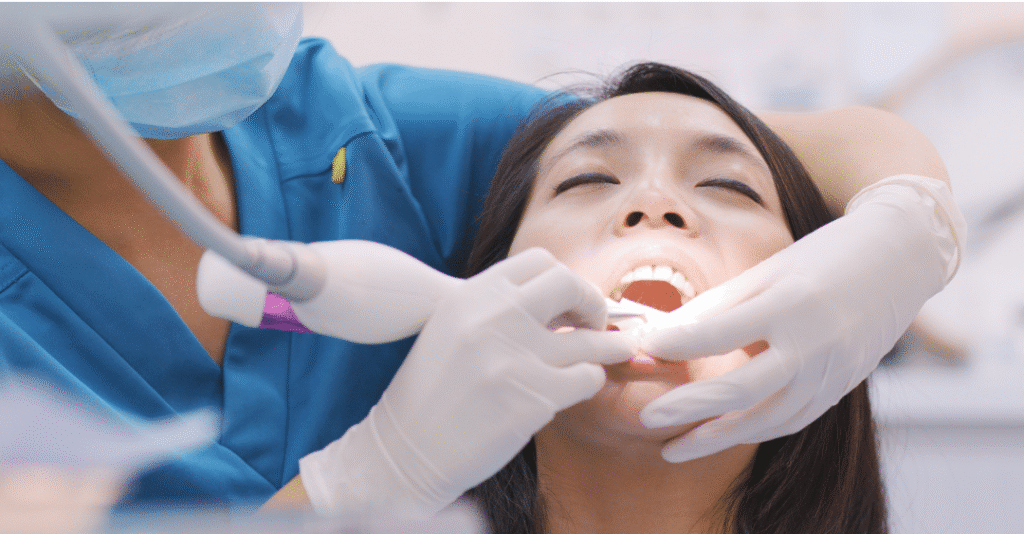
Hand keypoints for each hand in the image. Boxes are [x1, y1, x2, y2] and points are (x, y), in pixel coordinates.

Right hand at [298, 248, 635, 517]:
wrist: (403, 452)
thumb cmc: (429, 394)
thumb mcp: (450, 330)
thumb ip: (496, 310)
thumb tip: (558, 306)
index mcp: (471, 295)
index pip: (539, 262)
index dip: (564, 280)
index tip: (571, 301)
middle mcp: (494, 317)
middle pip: (569, 285)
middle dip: (593, 302)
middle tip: (599, 321)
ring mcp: (515, 357)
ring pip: (588, 340)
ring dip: (609, 345)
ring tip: (620, 349)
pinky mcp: (533, 398)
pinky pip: (586, 378)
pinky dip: (590, 381)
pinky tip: (581, 386)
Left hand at [638, 175, 965, 461]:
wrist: (899, 259)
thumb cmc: (823, 257)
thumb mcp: (768, 270)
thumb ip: (717, 306)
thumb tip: (663, 334)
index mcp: (789, 303)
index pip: (720, 332)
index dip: (677, 343)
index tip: (643, 348)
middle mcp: (813, 344)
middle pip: (741, 388)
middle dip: (689, 407)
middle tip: (648, 418)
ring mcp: (832, 372)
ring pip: (767, 419)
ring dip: (717, 437)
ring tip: (674, 447)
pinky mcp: (841, 388)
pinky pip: (791, 420)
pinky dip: (753, 430)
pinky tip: (721, 434)